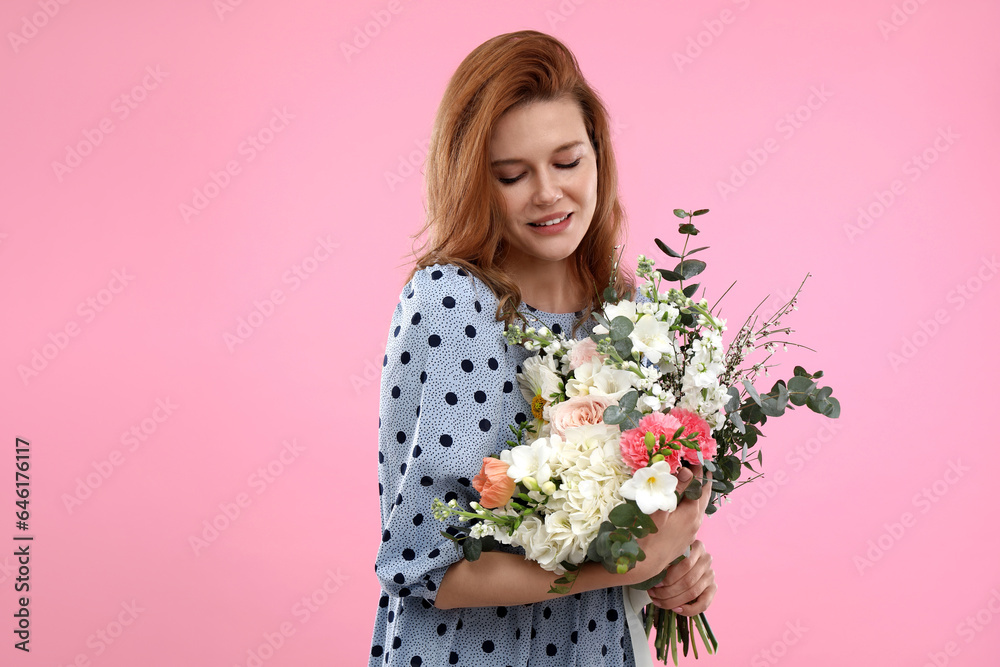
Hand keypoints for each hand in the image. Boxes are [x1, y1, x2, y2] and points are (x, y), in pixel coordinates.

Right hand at [631, 466, 711, 581]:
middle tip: (703, 465)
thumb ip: (674, 490)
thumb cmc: (646, 535)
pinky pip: (693, 516)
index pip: (699, 485)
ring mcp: (691, 532)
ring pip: (699, 507)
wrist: (643, 566)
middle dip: (704, 480)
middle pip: (704, 496)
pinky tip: (684, 502)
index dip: (698, 470)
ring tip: (694, 480)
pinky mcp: (684, 539)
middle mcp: (695, 522)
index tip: (696, 456)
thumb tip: (687, 471)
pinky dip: (692, 503)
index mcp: (691, 513)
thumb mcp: (658, 509)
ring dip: (697, 492)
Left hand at [647, 539, 716, 615]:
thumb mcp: (669, 555)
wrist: (682, 563)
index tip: (655, 584)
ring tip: (658, 601)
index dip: (669, 577)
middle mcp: (707, 560)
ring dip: (673, 600)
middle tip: (652, 594)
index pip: (685, 564)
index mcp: (697, 547)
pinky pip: (704, 604)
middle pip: (688, 580)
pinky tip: (676, 609)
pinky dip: (689, 610)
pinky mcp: (713, 588)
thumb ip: (665, 562)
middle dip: (668, 591)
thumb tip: (653, 576)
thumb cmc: (671, 558)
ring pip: (693, 593)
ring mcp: (710, 574)